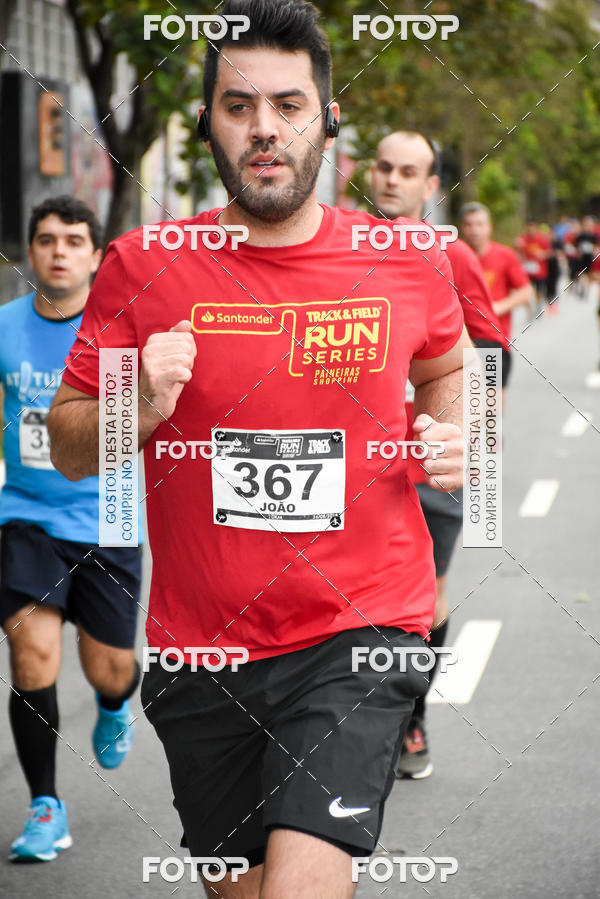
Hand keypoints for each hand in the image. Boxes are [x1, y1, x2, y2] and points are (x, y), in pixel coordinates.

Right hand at [139, 320, 196, 435]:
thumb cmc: (163, 379)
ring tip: (174, 377)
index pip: (187, 338)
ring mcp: (151, 365)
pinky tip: (177, 382)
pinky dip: (185, 378)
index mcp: (153, 341)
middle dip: (188, 361)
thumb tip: (187, 323)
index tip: (177, 362)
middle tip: (176, 371)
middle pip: (187, 347)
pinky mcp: (156, 379)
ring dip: (186, 371)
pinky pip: (182, 372)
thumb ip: (178, 337)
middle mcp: (149, 350)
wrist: (149, 405)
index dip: (188, 352)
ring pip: (186, 359)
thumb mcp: (171, 355)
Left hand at [412, 413, 462, 491]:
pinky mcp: (459, 480)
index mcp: (453, 431)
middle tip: (431, 454)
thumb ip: (422, 422)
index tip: (428, 442)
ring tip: (435, 463)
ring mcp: (461, 465)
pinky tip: (438, 473)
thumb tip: (417, 427)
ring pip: (428, 466)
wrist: (458, 457)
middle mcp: (460, 447)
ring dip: (427, 466)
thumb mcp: (431, 426)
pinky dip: (431, 479)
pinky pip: (432, 481)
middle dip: (423, 453)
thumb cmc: (440, 440)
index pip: (423, 437)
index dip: (420, 441)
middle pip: (425, 452)